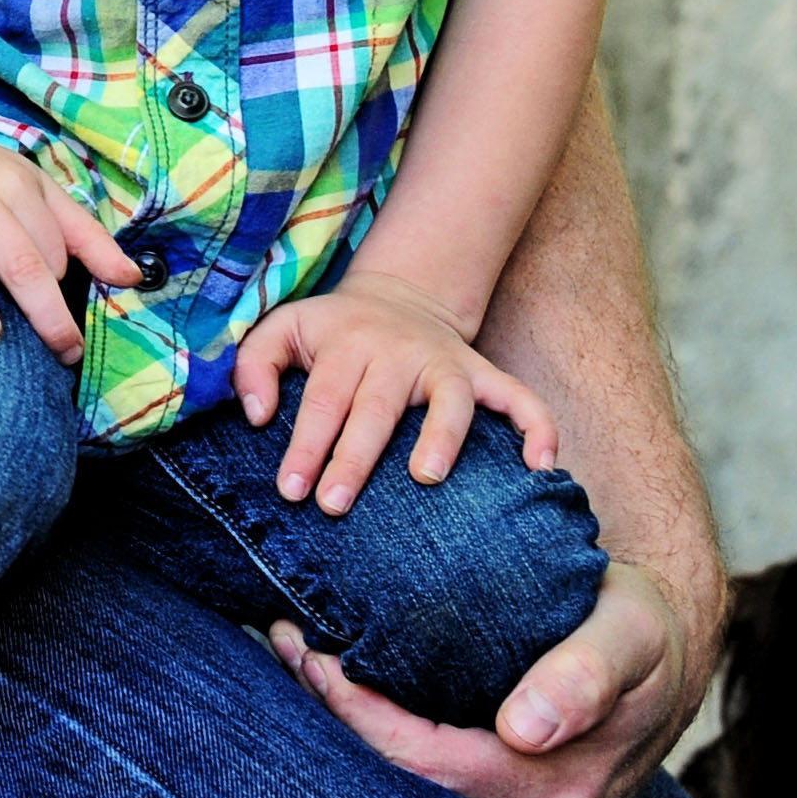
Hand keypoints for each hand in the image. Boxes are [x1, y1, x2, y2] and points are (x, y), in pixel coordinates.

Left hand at [233, 270, 558, 513]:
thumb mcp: (284, 328)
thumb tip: (258, 417)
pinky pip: (519, 398)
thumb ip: (255, 365)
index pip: (322, 401)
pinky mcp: (482, 373)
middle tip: (334, 504)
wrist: (400, 292)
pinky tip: (541, 467)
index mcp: (345, 344)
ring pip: (450, 400)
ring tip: (426, 478)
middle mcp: (397, 353)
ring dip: (441, 438)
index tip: (290, 491)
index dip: (305, 446)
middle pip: (375, 409)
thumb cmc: (332, 329)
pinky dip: (537, 428)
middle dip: (354, 459)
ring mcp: (445, 363)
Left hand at [272, 555, 703, 797]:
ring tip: (296, 658)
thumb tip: (528, 729)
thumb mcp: (629, 630)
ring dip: (347, 731)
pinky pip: (432, 792)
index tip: (311, 651)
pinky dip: (378, 743)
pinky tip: (335, 693)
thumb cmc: (636, 626)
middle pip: (410, 788)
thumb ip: (588, 672)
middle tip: (285, 641)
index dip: (360, 714)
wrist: (664, 657)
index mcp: (567, 785)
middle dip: (337, 718)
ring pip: (414, 796)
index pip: (433, 765)